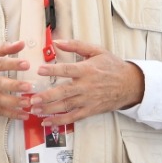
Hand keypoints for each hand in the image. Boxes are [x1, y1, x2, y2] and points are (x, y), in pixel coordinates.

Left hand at [31, 39, 145, 126]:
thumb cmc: (112, 67)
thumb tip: (58, 41)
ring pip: (66, 106)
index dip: (53, 70)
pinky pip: (73, 117)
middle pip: (64, 92)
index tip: (39, 70)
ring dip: (49, 109)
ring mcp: (88, 100)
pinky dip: (59, 120)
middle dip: (47, 96)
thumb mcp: (96, 51)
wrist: (129, 84)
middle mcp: (86, 86)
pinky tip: (47, 121)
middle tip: (32, 99)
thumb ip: (76, 45)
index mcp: (87, 70)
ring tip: (34, 110)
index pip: (67, 70)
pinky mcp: (90, 110)